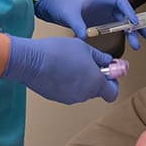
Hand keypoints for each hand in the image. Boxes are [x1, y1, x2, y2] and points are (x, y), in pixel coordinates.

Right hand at [0, 35, 117, 103]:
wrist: (32, 61)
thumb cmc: (59, 51)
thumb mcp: (84, 48)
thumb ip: (99, 57)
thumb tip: (108, 61)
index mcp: (95, 82)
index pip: (112, 92)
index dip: (113, 82)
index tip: (108, 71)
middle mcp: (85, 94)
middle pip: (97, 90)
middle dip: (95, 78)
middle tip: (88, 62)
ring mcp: (70, 98)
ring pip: (82, 90)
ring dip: (81, 79)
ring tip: (70, 62)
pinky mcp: (57, 97)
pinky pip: (69, 91)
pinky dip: (68, 82)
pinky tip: (60, 69)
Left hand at [34, 0, 145, 50]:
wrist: (50, 5)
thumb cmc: (60, 3)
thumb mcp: (69, 14)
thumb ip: (77, 25)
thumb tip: (83, 36)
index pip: (119, 1)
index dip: (129, 11)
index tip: (134, 23)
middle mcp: (103, 3)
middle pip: (124, 13)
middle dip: (136, 24)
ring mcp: (102, 11)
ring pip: (121, 21)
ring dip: (130, 32)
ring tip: (138, 44)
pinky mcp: (99, 19)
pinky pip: (114, 26)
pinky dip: (121, 34)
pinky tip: (127, 42)